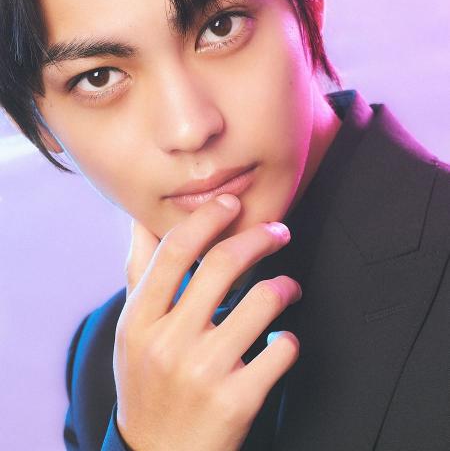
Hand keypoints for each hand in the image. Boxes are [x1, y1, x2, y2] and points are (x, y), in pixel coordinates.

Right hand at [114, 193, 301, 450]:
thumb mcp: (131, 331)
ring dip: (285, 286)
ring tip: (287, 288)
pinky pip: (281, 348)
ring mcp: (204, 373)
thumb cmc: (146, 383)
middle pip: (224, 264)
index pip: (175, 250)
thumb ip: (139, 274)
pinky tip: (280, 339)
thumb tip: (142, 221)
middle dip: (261, 237)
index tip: (231, 204)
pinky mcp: (238, 401)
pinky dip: (289, 337)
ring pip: (263, 301)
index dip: (208, 218)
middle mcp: (169, 343)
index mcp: (139, 321)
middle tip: (279, 232)